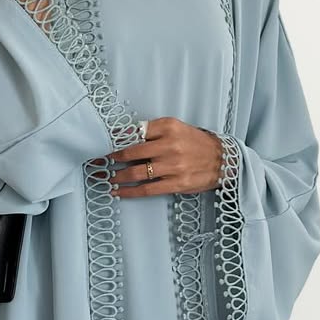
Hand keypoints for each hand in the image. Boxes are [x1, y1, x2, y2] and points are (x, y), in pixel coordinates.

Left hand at [96, 117, 224, 197]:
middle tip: (96, 163)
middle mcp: (169, 145)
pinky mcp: (176, 183)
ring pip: (136, 173)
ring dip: (116, 177)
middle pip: (130, 152)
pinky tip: (117, 192)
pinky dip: (129, 192)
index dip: (114, 139)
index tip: (100, 143)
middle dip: (109, 159)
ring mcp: (173, 166)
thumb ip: (153, 132)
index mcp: (167, 127)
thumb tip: (123, 139)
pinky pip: (146, 189)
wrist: (223, 159)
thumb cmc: (196, 143)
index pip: (133, 132)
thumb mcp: (176, 128)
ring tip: (104, 178)